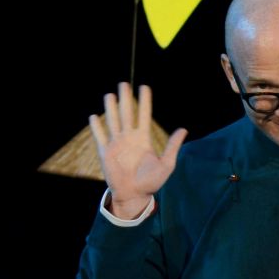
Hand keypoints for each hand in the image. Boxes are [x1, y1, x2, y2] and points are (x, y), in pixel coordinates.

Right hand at [88, 82, 187, 216]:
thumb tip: (183, 129)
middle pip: (126, 113)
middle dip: (125, 99)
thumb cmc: (152, 181)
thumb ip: (172, 146)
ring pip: (113, 121)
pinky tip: (94, 116)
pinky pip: (100, 137)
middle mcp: (129, 138)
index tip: (144, 87)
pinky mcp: (106, 153)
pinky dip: (97, 127)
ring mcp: (116, 144)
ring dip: (110, 108)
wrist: (135, 194)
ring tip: (109, 95)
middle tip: (124, 84)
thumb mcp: (166, 164)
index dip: (144, 101)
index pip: (143, 115)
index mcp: (143, 139)